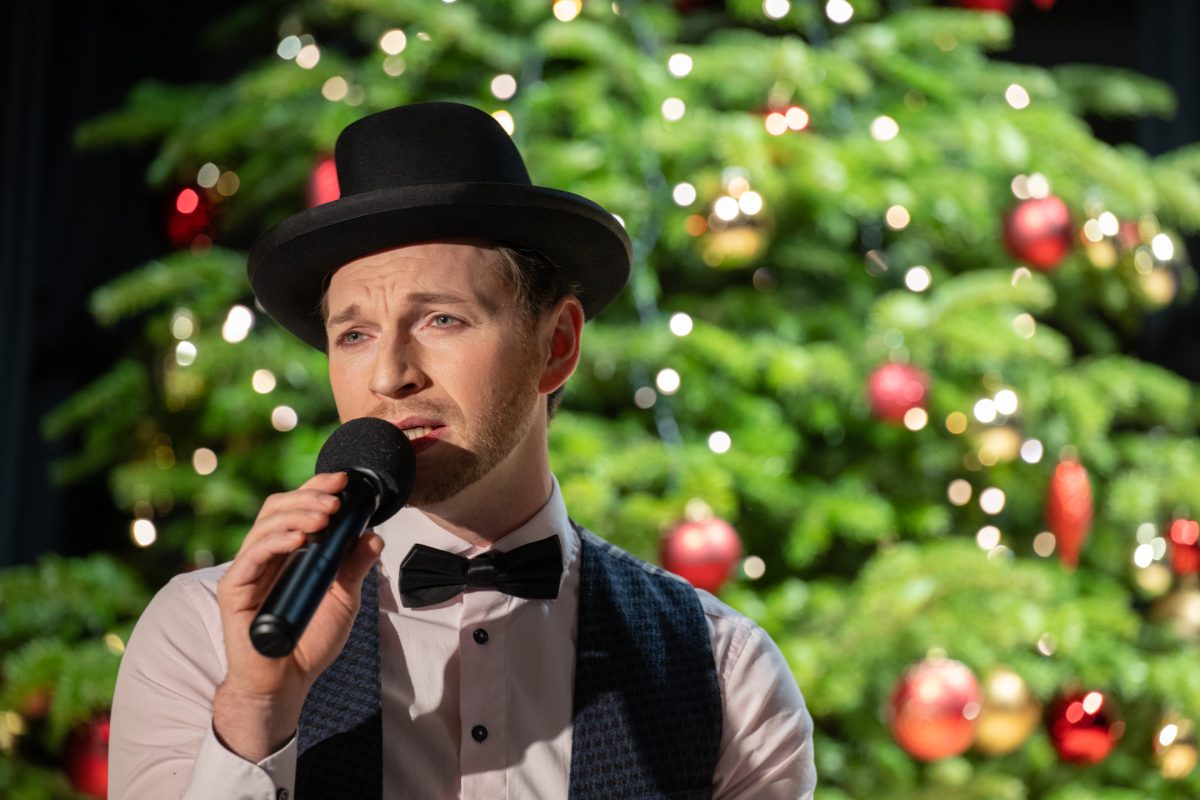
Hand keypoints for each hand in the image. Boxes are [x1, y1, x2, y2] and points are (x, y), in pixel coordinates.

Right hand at [212, 471, 383, 760]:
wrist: (286, 683)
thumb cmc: (310, 642)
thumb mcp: (344, 599)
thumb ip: (355, 566)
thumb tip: (373, 535)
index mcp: (289, 552)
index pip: (298, 508)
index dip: (316, 488)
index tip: (343, 481)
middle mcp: (266, 555)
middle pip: (278, 508)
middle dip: (309, 496)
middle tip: (336, 499)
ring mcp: (248, 570)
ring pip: (265, 525)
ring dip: (298, 514)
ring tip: (324, 516)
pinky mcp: (234, 589)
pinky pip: (251, 556)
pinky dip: (276, 542)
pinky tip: (299, 539)